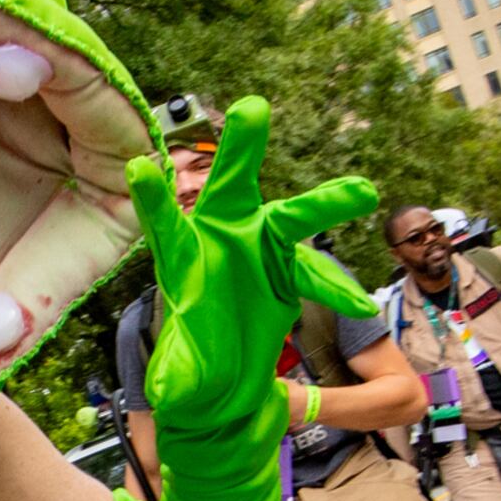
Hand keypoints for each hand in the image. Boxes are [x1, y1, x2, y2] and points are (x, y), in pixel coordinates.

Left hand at [127, 96, 378, 437]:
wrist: (227, 383)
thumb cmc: (191, 374)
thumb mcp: (180, 380)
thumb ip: (177, 378)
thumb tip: (171, 393)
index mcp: (182, 260)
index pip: (166, 227)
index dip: (154, 201)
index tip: (137, 167)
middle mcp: (222, 241)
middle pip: (232, 190)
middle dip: (243, 150)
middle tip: (253, 107)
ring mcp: (262, 251)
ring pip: (292, 220)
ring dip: (326, 204)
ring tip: (363, 191)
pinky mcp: (292, 272)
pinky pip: (318, 276)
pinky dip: (338, 292)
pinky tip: (361, 307)